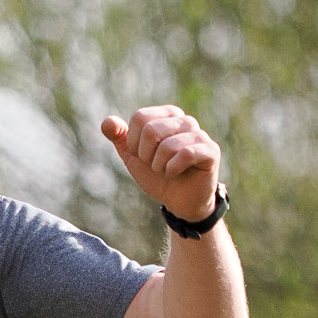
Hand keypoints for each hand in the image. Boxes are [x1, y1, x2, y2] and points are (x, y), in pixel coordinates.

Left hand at [101, 107, 219, 224]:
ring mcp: (199, 134)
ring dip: (160, 166)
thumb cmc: (157, 176)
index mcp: (166, 115)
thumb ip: (119, 138)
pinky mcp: (211, 150)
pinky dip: (173, 169)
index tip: (143, 155)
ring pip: (167, 145)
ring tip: (167, 171)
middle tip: (156, 166)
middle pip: (151, 130)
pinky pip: (185, 154)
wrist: (178, 201)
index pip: (139, 117)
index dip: (134, 143)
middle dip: (147, 156)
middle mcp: (184, 120)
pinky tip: (177, 174)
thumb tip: (107, 122)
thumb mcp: (133, 157)